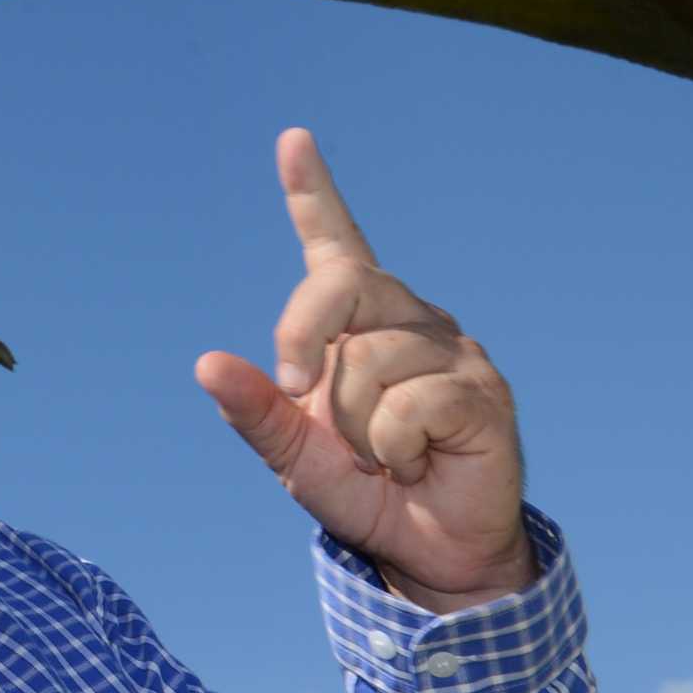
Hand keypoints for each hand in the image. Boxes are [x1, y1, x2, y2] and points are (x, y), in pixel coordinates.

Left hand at [193, 129, 535, 612]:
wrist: (429, 553)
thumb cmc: (364, 489)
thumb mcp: (294, 454)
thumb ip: (256, 410)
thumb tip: (208, 364)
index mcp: (358, 323)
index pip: (334, 243)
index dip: (313, 190)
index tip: (293, 138)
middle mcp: (408, 319)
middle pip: (340, 285)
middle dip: (301, 334)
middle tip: (297, 389)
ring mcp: (451, 350)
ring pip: (369, 362)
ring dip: (360, 427)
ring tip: (386, 454)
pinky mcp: (484, 391)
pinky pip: (411, 406)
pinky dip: (396, 448)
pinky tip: (418, 462)